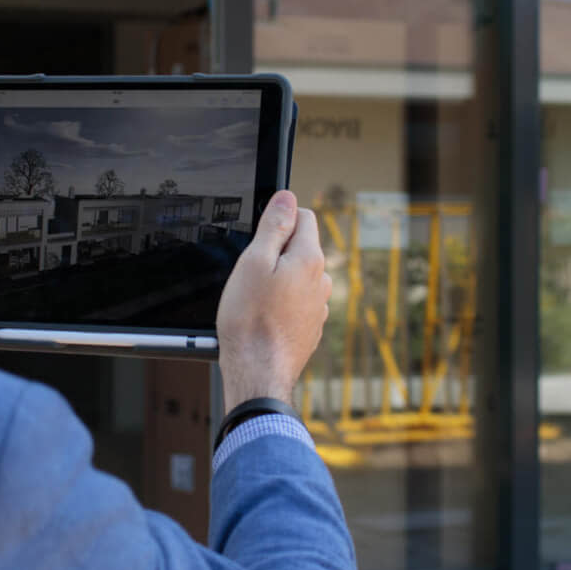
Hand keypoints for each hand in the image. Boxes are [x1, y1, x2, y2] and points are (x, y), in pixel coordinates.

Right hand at [216, 191, 331, 408]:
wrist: (258, 372)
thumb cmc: (249, 318)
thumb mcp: (253, 261)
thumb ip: (274, 227)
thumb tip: (287, 197)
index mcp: (310, 259)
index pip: (304, 216)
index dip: (278, 220)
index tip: (257, 239)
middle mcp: (322, 281)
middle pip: (301, 247)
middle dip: (276, 252)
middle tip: (249, 273)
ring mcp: (318, 306)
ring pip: (298, 276)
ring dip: (279, 279)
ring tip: (254, 299)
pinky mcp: (311, 327)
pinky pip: (296, 302)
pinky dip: (281, 303)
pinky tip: (262, 318)